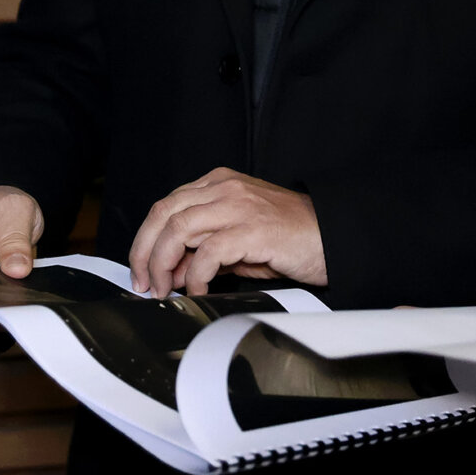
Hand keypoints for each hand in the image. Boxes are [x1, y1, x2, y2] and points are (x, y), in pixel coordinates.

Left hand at [129, 167, 326, 296]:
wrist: (333, 236)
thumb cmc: (290, 238)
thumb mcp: (239, 236)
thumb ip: (204, 246)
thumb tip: (171, 271)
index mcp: (219, 183)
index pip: (165, 206)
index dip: (146, 241)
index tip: (142, 270)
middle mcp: (225, 188)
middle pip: (163, 214)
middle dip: (144, 253)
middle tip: (145, 284)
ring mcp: (238, 206)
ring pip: (178, 229)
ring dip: (163, 265)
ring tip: (166, 291)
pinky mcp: (252, 229)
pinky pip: (207, 252)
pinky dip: (195, 276)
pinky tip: (199, 291)